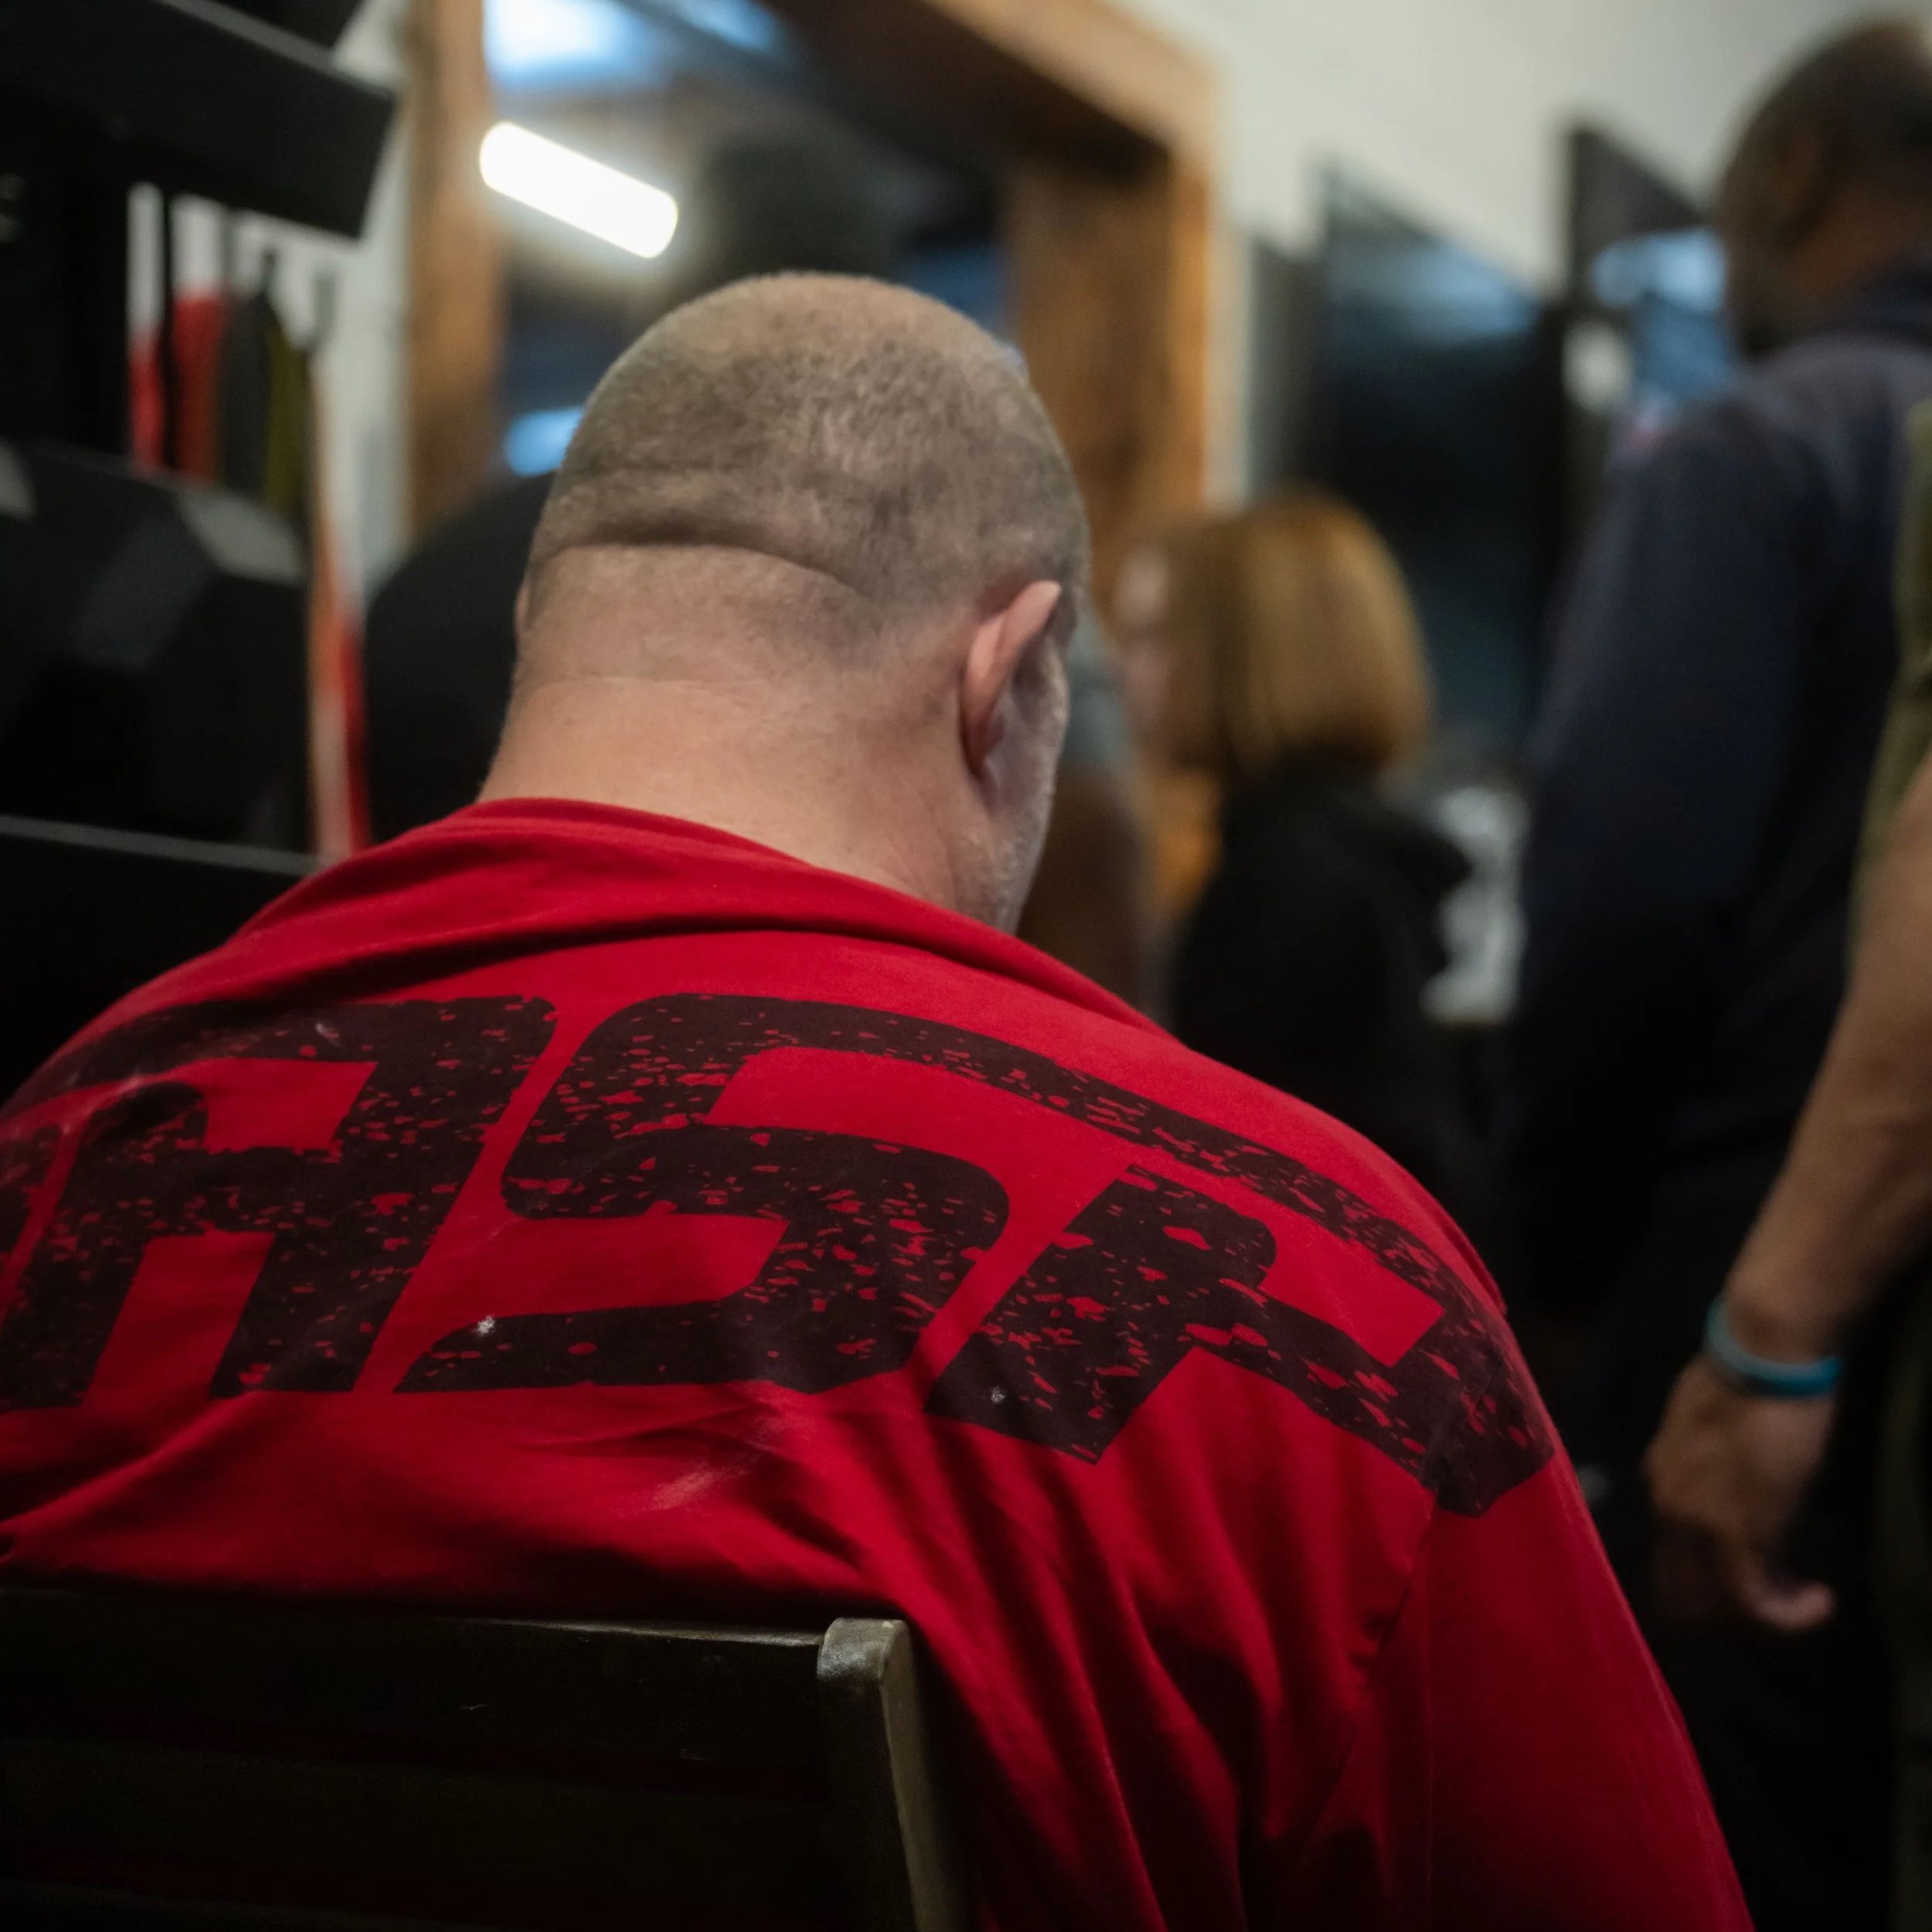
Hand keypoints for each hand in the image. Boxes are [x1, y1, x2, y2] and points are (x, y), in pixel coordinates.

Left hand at [1643, 1353, 1836, 1631]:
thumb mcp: (1723, 1432)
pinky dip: (1786, 1618)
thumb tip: (1744, 1499)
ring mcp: (1693, 1523)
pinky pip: (1748, 1605)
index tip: (1767, 1575)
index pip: (1669, 1559)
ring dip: (1763, 1623)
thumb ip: (1720, 1471)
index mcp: (1661, 1478)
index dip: (1715, 1582)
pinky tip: (1819, 1601)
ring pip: (1710, 1612)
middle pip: (1680, 1598)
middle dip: (1732, 1617)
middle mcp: (1666, 1506)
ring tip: (1806, 1602)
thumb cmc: (1754, 1378)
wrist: (1763, 1354)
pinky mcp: (1733, 1534)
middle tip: (1783, 1601)